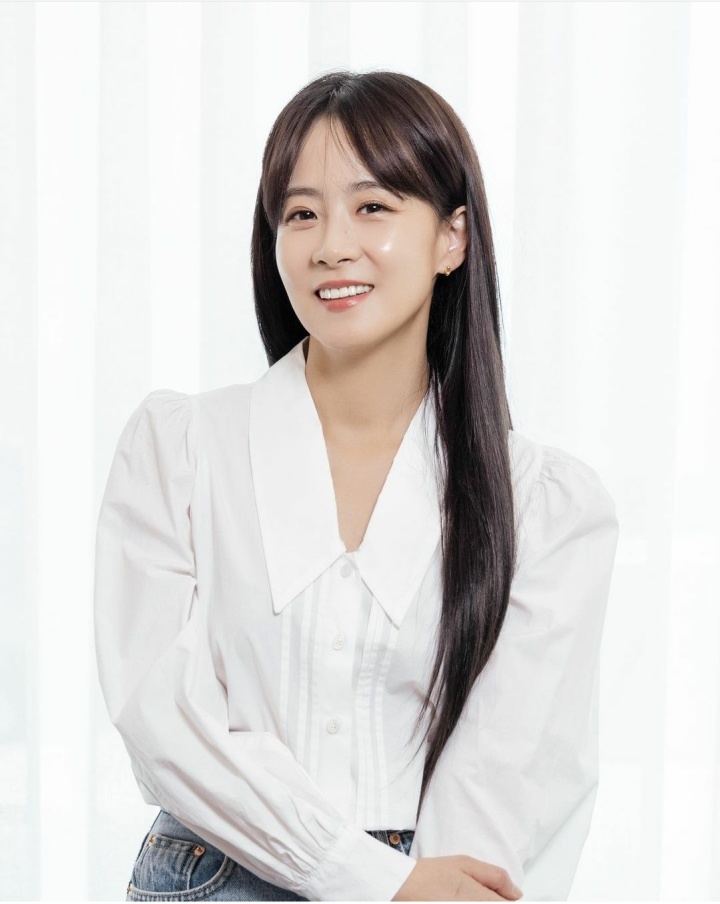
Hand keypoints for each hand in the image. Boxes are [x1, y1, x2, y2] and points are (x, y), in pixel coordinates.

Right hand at [391, 856, 523, 900]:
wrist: (403, 886)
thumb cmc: (432, 874)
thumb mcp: (465, 863)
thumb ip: (496, 877)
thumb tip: (516, 892)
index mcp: (481, 900)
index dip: (509, 901)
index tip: (506, 897)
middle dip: (494, 902)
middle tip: (479, 894)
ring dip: (483, 903)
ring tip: (465, 895)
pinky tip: (460, 899)